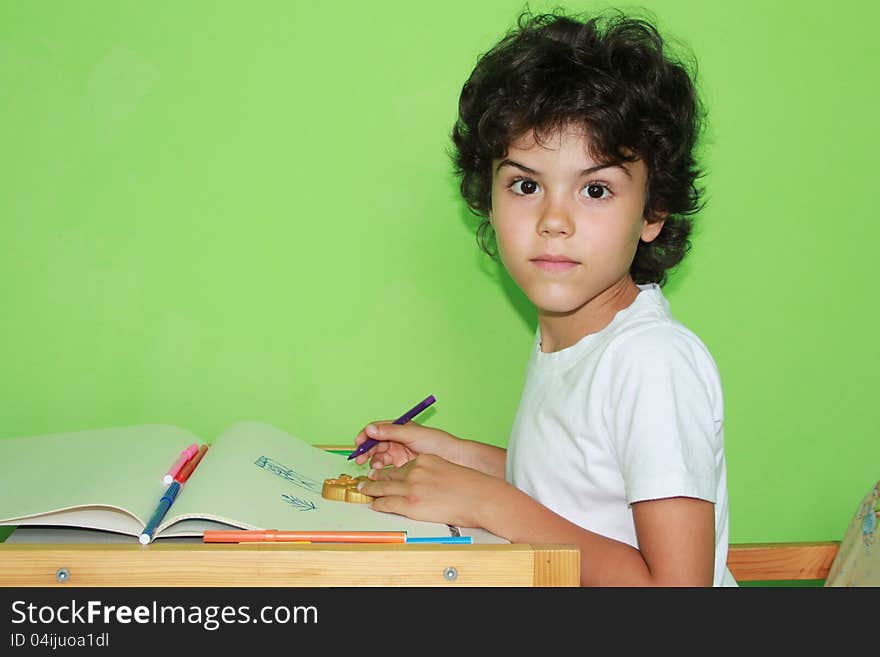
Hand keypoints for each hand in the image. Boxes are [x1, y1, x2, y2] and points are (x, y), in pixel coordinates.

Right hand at [352, 421, 458, 468]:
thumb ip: (391, 432)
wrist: (456, 459)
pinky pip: (387, 468)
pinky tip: (381, 473)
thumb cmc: (438, 443)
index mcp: (400, 428)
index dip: (366, 435)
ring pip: (379, 456)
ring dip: (373, 460)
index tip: (358, 443)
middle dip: (366, 450)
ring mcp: (401, 453)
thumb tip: (370, 429)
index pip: (377, 429)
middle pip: (375, 443)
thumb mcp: (413, 434)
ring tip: (375, 466)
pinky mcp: (404, 467)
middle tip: (360, 459)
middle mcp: (399, 440)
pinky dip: (381, 470)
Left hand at [358, 454, 499, 527]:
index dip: (388, 470)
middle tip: (366, 481)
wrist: (479, 498)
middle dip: (375, 478)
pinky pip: (386, 502)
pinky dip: (377, 503)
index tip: (382, 473)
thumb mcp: (446, 470)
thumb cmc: (469, 488)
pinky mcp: (410, 503)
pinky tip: (373, 504)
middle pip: (388, 474)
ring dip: (371, 489)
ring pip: (383, 487)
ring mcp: (411, 487)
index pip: (400, 465)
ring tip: (364, 490)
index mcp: (424, 461)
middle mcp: (415, 471)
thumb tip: (424, 482)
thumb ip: (431, 472)